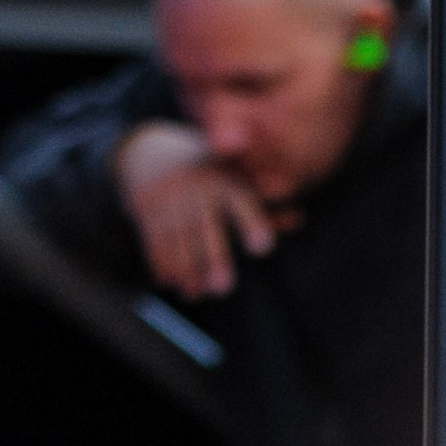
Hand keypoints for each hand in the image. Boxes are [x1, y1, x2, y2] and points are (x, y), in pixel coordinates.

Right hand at [113, 121, 277, 299]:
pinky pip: (153, 239)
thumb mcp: (234, 180)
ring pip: (178, 237)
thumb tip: (300, 218)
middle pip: (206, 224)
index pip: (242, 202)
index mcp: (225, 180)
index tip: (262, 247)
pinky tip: (170, 282)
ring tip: (194, 294)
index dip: (253, 223)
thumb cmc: (207, 175)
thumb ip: (264, 206)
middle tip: (223, 288)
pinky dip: (161, 262)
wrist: (151, 151)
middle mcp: (197, 186)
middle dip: (213, 256)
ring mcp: (169, 196)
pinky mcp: (145, 208)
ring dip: (186, 268)